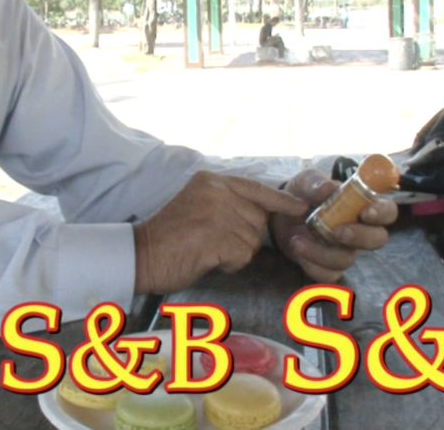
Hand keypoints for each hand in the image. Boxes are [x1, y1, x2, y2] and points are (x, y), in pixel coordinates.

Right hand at [134, 171, 307, 294]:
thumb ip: (228, 203)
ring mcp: (218, 213)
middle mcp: (217, 191)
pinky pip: (243, 255)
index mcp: (212, 181)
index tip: (300, 207)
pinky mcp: (218, 236)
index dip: (280, 201)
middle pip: (258, 218)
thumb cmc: (170, 236)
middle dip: (245, 236)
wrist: (143, 254)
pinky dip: (229, 263)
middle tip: (214, 241)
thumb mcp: (199, 204)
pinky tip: (207, 258)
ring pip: (252, 240)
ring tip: (207, 248)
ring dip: (236, 251)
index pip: (256, 188)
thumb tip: (263, 214)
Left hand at [270, 169, 397, 282]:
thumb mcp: (305, 182)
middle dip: (360, 237)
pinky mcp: (328, 267)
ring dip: (322, 252)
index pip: (387, 211)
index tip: (366, 213)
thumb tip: (328, 188)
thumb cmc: (302, 194)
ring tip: (297, 240)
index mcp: (361, 205)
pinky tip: (297, 250)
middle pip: (378, 240)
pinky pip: (328, 275)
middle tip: (337, 232)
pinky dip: (311, 265)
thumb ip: (316, 183)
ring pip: (347, 260)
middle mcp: (359, 230)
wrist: (280, 214)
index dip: (382, 213)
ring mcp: (345, 250)